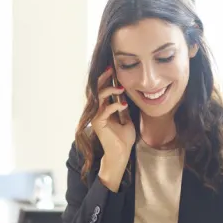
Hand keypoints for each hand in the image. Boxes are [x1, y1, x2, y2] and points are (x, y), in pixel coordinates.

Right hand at [93, 67, 135, 190]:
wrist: (121, 153)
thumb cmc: (123, 139)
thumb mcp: (126, 120)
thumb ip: (122, 108)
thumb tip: (124, 96)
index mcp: (103, 110)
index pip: (102, 90)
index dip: (106, 79)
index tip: (113, 70)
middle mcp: (97, 111)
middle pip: (97, 90)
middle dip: (103, 78)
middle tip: (111, 70)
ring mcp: (96, 117)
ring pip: (98, 97)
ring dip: (109, 90)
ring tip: (120, 88)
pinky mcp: (98, 123)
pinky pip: (105, 110)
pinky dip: (115, 105)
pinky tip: (123, 105)